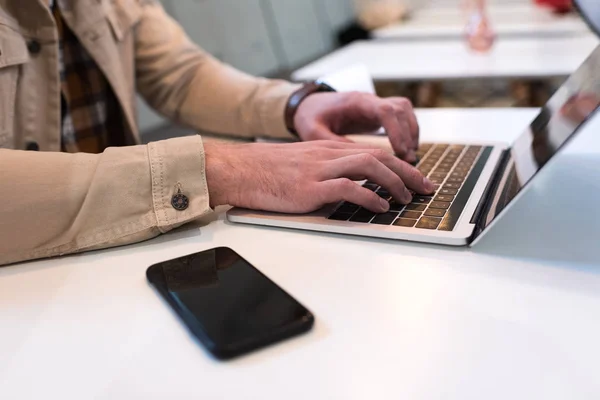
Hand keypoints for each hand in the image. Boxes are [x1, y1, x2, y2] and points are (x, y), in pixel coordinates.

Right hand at [204, 140, 434, 213]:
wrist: (239, 169)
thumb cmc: (267, 171)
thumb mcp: (302, 165)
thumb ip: (326, 171)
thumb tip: (350, 188)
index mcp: (328, 150)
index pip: (373, 152)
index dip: (399, 165)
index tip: (416, 178)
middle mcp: (328, 155)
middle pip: (379, 157)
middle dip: (408, 172)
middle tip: (426, 187)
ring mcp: (319, 170)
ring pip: (369, 167)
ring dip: (394, 182)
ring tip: (407, 198)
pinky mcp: (310, 187)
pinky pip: (347, 187)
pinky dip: (369, 196)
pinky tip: (380, 206)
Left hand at [293, 92, 419, 162]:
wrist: (307, 105)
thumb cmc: (309, 117)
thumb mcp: (314, 132)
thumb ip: (333, 143)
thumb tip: (358, 160)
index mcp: (355, 102)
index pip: (385, 110)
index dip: (397, 131)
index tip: (401, 152)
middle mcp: (369, 100)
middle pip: (401, 109)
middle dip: (408, 135)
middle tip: (409, 161)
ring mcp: (374, 105)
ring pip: (405, 111)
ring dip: (411, 133)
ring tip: (409, 159)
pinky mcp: (376, 113)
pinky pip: (401, 117)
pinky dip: (407, 132)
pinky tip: (405, 152)